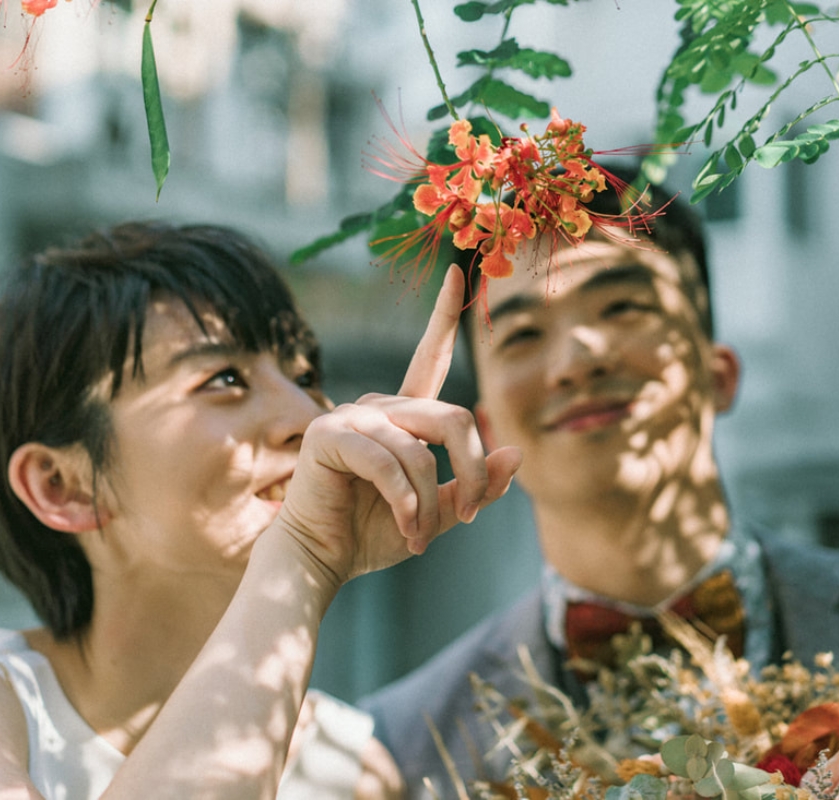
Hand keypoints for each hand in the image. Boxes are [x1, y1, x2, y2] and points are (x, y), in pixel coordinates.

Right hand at [273, 265, 521, 588]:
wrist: (321, 560)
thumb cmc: (373, 533)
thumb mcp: (438, 511)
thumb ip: (474, 484)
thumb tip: (516, 452)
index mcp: (401, 417)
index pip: (430, 358)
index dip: (442, 317)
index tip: (455, 270)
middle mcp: (376, 408)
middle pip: (453, 418)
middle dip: (472, 471)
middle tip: (473, 514)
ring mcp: (349, 418)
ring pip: (420, 450)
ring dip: (430, 502)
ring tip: (421, 536)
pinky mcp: (328, 437)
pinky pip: (387, 462)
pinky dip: (406, 501)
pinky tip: (406, 526)